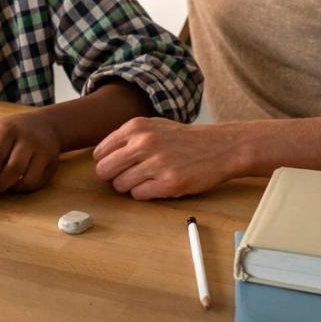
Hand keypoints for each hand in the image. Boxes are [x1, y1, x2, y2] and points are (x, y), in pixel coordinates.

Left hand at [0, 109, 62, 202]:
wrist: (45, 125)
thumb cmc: (12, 131)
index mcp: (7, 131)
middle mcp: (27, 140)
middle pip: (13, 170)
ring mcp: (42, 152)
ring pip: (27, 180)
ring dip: (11, 188)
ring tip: (2, 183)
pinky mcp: (52, 164)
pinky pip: (36, 184)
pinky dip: (23, 188)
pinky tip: (16, 182)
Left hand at [92, 117, 246, 199]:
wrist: (221, 147)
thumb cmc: (184, 139)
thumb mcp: (153, 126)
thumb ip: (127, 137)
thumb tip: (100, 156)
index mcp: (136, 127)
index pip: (99, 153)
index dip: (107, 163)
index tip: (118, 166)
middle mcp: (143, 143)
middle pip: (104, 171)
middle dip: (113, 177)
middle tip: (128, 177)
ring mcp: (156, 163)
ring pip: (120, 185)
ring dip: (130, 187)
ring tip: (147, 180)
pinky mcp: (169, 182)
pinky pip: (138, 195)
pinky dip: (145, 194)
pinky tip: (158, 185)